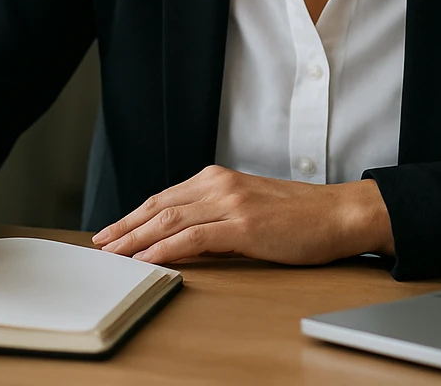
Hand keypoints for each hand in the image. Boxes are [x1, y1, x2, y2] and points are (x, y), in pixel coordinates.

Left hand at [90, 165, 393, 266]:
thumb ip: (218, 214)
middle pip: (159, 206)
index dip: (134, 216)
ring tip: (113, 255)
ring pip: (169, 220)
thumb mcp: (252, 206)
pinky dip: (165, 249)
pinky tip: (147, 261)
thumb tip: (185, 236)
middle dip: (125, 228)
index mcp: (220, 178)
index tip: (113, 231)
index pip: (165, 197)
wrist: (340, 214)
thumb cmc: (301, 216)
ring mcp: (231, 203)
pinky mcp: (243, 225)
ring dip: (135, 240)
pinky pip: (193, 237)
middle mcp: (220, 184)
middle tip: (100, 245)